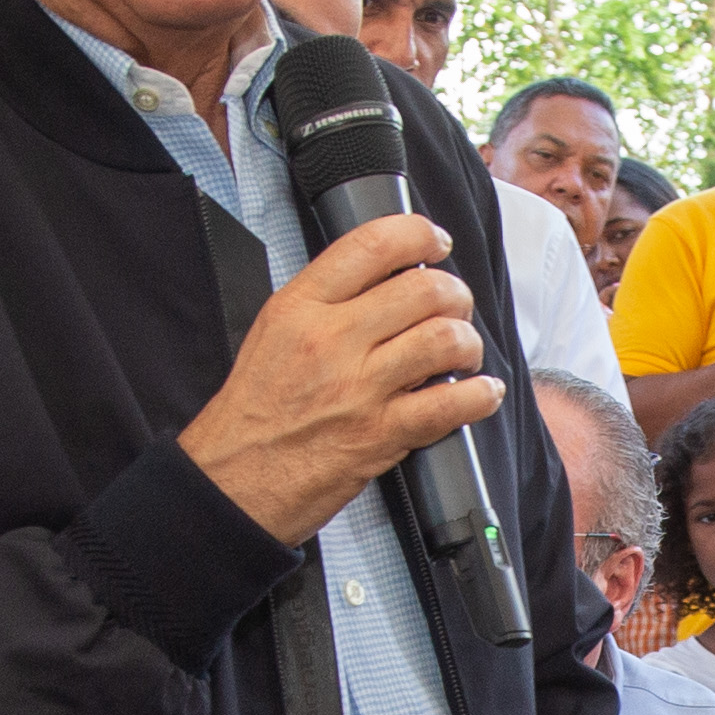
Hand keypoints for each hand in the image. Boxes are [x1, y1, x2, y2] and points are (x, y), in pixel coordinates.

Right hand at [180, 212, 491, 541]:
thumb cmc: (254, 413)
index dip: (417, 235)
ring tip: (463, 351)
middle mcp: (332, 341)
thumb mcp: (273, 334)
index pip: (371, 245)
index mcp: (300, 308)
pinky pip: (452, 404)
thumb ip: (324, 302)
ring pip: (444, 339)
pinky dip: (480, 395)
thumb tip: (384, 280)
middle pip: (423, 289)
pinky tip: (480, 393)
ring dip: (468, 342)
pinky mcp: (382, 434)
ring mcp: (359, 388)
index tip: (433, 243)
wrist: (234, 480)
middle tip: (456, 305)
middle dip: (455, 293)